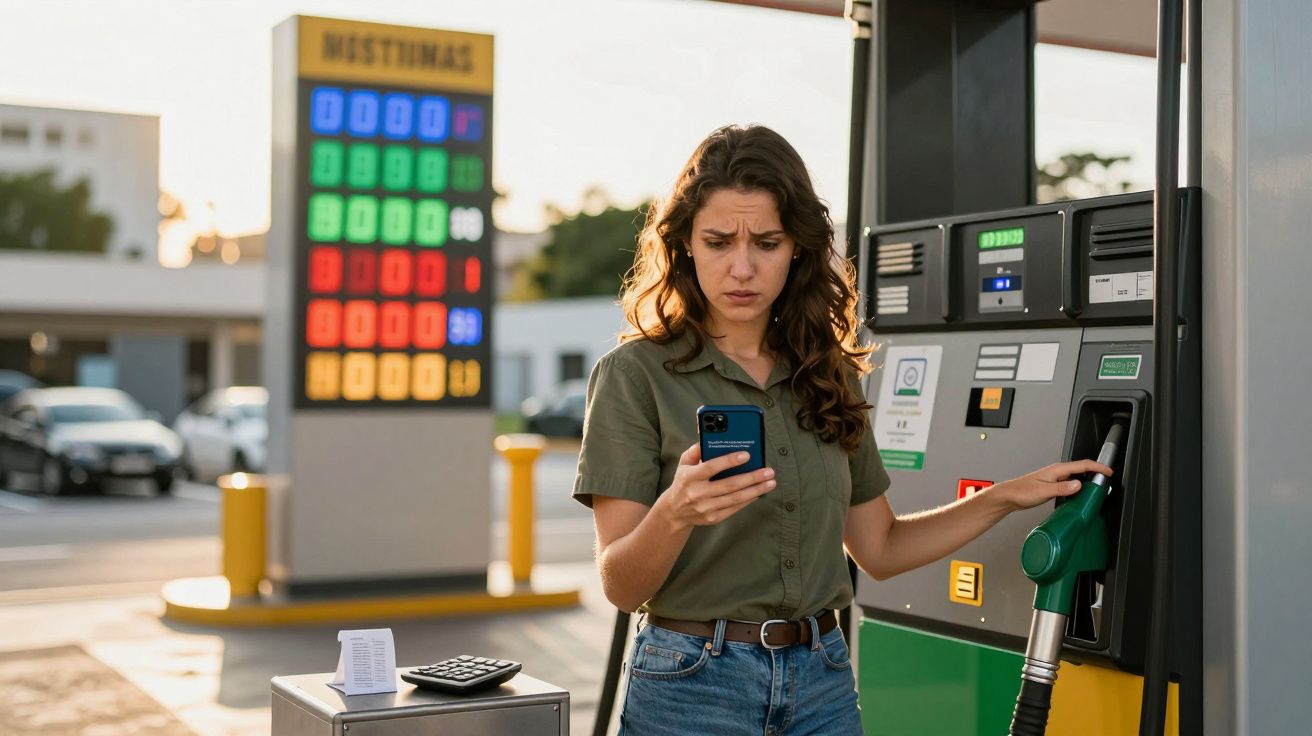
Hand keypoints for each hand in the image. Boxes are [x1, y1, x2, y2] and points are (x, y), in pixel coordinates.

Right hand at [655, 444, 776, 529]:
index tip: (747, 455)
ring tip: (770, 482)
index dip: (729, 461)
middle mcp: (697, 493)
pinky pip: (735, 508)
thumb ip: (696, 450)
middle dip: (751, 477)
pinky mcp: (713, 518)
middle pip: (729, 485)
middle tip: (768, 471)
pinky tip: (759, 492)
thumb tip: (711, 438)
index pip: (710, 467)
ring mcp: (705, 508)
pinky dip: (749, 500)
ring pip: (735, 498)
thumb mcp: (683, 463)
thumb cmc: (683, 482)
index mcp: (689, 477)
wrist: (674, 511)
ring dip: (756, 490)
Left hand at [988, 460, 1113, 511]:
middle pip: (1082, 469)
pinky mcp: (1053, 485)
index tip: (1109, 471)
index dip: (1098, 467)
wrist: (1008, 496)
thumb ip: (1062, 488)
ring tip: (1096, 490)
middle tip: (1106, 482)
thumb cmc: (1021, 491)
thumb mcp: (1043, 491)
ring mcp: (1055, 478)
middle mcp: (1057, 472)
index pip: (1082, 465)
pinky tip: (1079, 496)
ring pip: (1077, 477)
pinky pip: (1071, 484)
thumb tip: (1078, 484)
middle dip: (1096, 474)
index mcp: (1057, 469)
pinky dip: (1079, 488)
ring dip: (1087, 481)